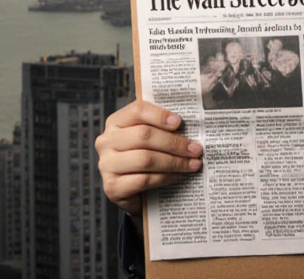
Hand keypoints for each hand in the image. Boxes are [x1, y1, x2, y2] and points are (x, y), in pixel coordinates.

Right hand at [96, 101, 203, 218]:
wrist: (132, 192)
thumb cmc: (143, 158)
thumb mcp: (149, 139)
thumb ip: (162, 129)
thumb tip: (191, 126)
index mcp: (116, 122)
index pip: (137, 110)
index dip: (160, 115)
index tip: (180, 122)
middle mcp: (107, 141)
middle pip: (144, 135)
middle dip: (174, 143)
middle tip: (196, 149)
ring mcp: (107, 165)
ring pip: (145, 159)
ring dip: (174, 162)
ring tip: (193, 164)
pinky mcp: (112, 187)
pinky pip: (143, 180)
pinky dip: (165, 178)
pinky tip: (178, 177)